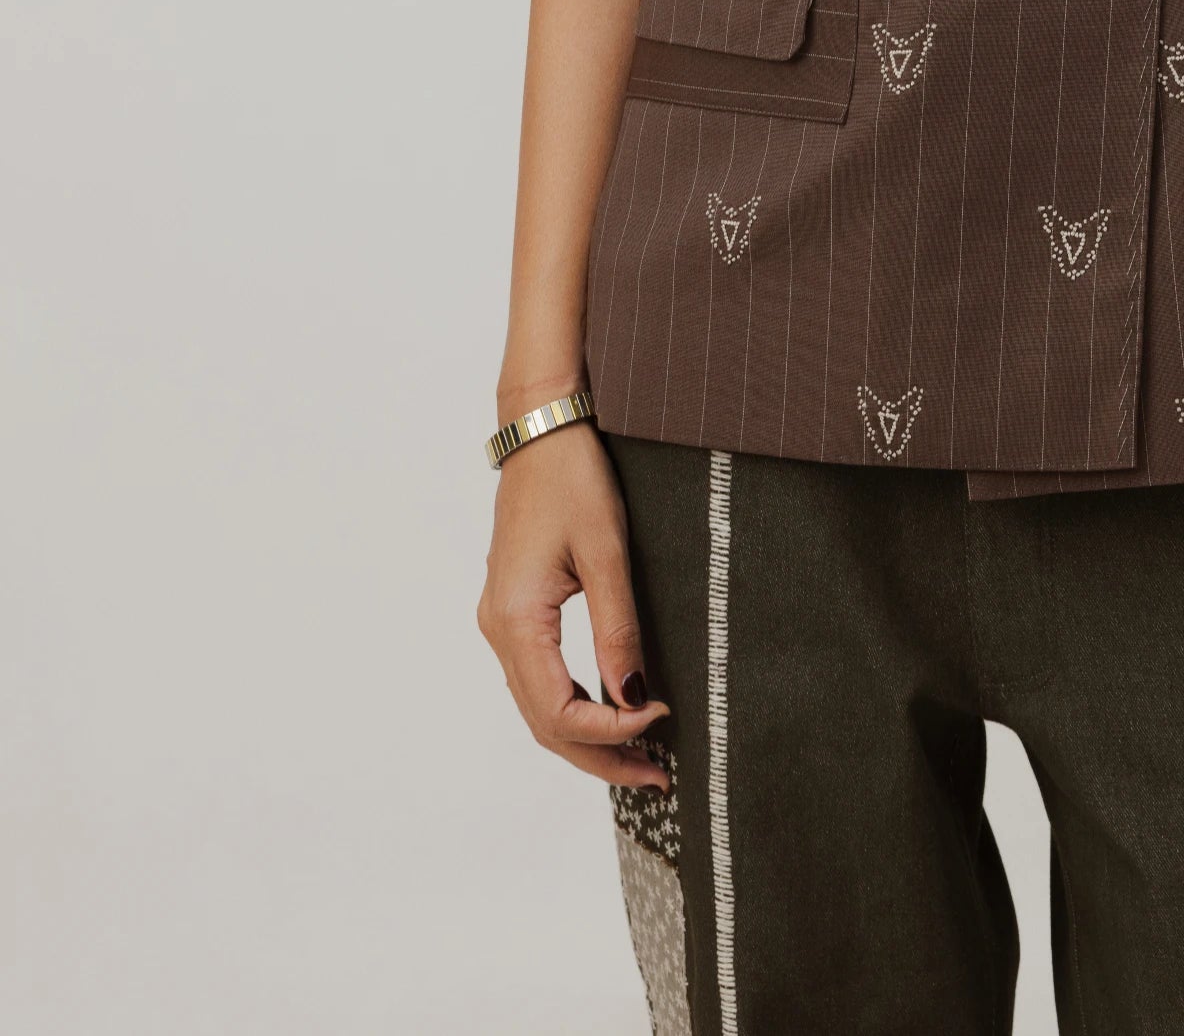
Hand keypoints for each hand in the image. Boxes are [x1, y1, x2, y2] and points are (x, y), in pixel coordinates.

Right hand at [478, 421, 672, 781]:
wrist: (541, 429)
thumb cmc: (574, 478)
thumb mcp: (606, 551)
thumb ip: (618, 629)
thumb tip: (635, 700)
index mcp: (516, 620)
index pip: (558, 711)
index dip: (610, 731)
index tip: (662, 721)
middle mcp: (499, 630)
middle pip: (544, 724)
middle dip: (600, 755)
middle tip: (658, 777)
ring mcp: (502, 622)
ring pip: (539, 707)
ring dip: (587, 737)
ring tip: (642, 757)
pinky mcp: (515, 611)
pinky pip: (538, 680)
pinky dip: (573, 707)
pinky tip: (611, 711)